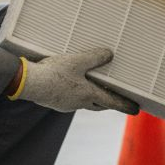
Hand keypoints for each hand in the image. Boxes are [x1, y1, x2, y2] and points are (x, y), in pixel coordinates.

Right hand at [18, 48, 138, 113]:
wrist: (28, 83)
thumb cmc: (54, 73)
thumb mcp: (77, 61)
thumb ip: (95, 57)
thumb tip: (109, 54)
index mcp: (88, 95)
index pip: (112, 102)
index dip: (125, 105)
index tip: (136, 110)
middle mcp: (79, 103)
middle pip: (99, 105)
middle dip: (109, 102)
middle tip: (116, 98)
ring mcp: (66, 104)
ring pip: (84, 102)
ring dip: (91, 98)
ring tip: (93, 88)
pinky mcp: (55, 101)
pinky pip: (70, 99)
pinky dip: (76, 94)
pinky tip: (70, 85)